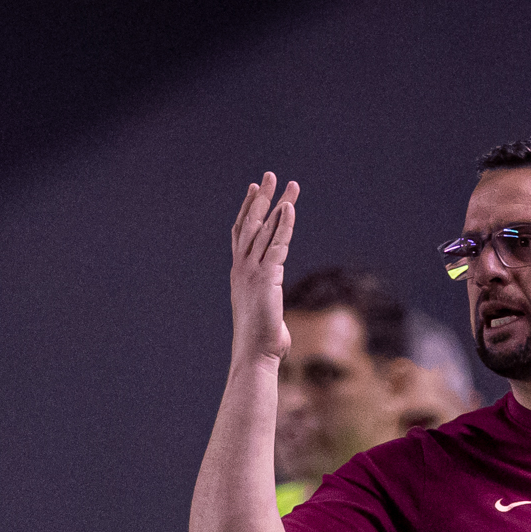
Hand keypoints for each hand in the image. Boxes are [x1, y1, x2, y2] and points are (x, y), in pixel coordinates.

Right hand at [228, 172, 298, 371]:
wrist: (254, 356)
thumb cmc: (261, 346)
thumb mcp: (266, 322)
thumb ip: (271, 317)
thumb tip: (279, 332)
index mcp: (240, 276)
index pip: (241, 236)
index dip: (248, 211)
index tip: (253, 191)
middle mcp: (242, 269)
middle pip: (252, 225)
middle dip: (261, 199)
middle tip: (269, 176)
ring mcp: (252, 272)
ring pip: (264, 229)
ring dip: (277, 204)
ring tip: (288, 184)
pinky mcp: (267, 277)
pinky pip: (277, 243)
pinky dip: (284, 224)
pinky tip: (290, 207)